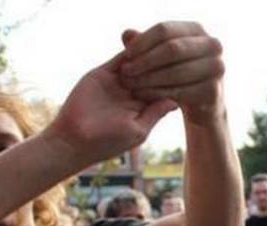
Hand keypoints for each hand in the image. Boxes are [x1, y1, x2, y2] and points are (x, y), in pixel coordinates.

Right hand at [51, 39, 180, 163]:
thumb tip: (178, 100)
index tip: (192, 68)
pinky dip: (132, 50)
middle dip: (166, 62)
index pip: (164, 88)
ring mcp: (119, 82)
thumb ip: (155, 113)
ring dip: (151, 54)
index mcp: (144, 108)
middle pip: (154, 72)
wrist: (74, 138)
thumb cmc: (107, 142)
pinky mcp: (104, 73)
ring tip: (167, 43)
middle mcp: (133, 92)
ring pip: (140, 62)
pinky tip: (144, 44)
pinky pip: (121, 58)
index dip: (177, 79)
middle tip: (183, 49)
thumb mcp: (138, 130)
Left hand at [118, 22, 225, 125]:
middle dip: (145, 61)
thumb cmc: (178, 73)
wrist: (203, 102)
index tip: (126, 55)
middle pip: (171, 49)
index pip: (165, 30)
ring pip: (175, 72)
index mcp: (197, 29)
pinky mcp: (213, 90)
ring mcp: (216, 67)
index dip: (143, 42)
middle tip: (126, 72)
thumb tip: (127, 34)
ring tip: (130, 85)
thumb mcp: (162, 57)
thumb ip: (145, 45)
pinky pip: (180, 92)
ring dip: (148, 79)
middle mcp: (212, 44)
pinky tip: (143, 96)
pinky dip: (158, 94)